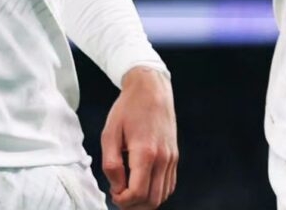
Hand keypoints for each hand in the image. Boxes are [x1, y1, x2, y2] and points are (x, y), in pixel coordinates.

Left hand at [101, 67, 177, 208]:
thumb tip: (117, 187)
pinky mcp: (175, 156)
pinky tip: (143, 183)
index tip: (113, 193)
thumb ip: (111, 163)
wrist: (151, 88)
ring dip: (145, 201)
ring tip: (129, 190)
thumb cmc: (128, 108)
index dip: (123, 201)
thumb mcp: (110, 132)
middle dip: (134, 206)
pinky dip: (156, 192)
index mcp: (145, 152)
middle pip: (152, 201)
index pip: (138, 193)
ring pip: (163, 196)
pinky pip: (169, 185)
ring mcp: (171, 158)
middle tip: (120, 196)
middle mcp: (163, 158)